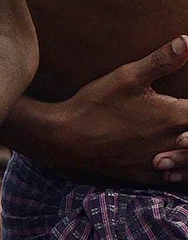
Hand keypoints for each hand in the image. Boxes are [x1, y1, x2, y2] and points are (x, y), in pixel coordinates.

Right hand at [37, 36, 187, 180]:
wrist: (64, 138)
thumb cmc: (96, 105)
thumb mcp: (126, 76)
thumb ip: (162, 60)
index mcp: (176, 116)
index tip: (186, 104)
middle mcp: (174, 141)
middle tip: (184, 123)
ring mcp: (161, 162)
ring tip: (181, 139)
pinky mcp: (145, 175)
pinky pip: (174, 180)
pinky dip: (178, 171)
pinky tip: (172, 160)